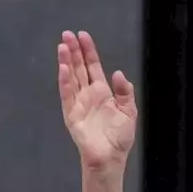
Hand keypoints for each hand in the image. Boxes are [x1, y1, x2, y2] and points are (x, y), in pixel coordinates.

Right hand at [57, 31, 137, 174]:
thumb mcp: (129, 111)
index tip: (83, 35)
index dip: (88, 51)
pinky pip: (67, 95)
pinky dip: (65, 81)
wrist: (110, 158)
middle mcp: (88, 94)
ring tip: (62, 46)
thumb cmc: (119, 138)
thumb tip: (117, 73)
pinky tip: (63, 68)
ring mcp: (78, 103)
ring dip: (66, 62)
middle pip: (78, 68)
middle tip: (67, 34)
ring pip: (70, 78)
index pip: (92, 66)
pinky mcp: (71, 114)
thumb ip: (125, 92)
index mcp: (102, 92)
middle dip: (73, 51)